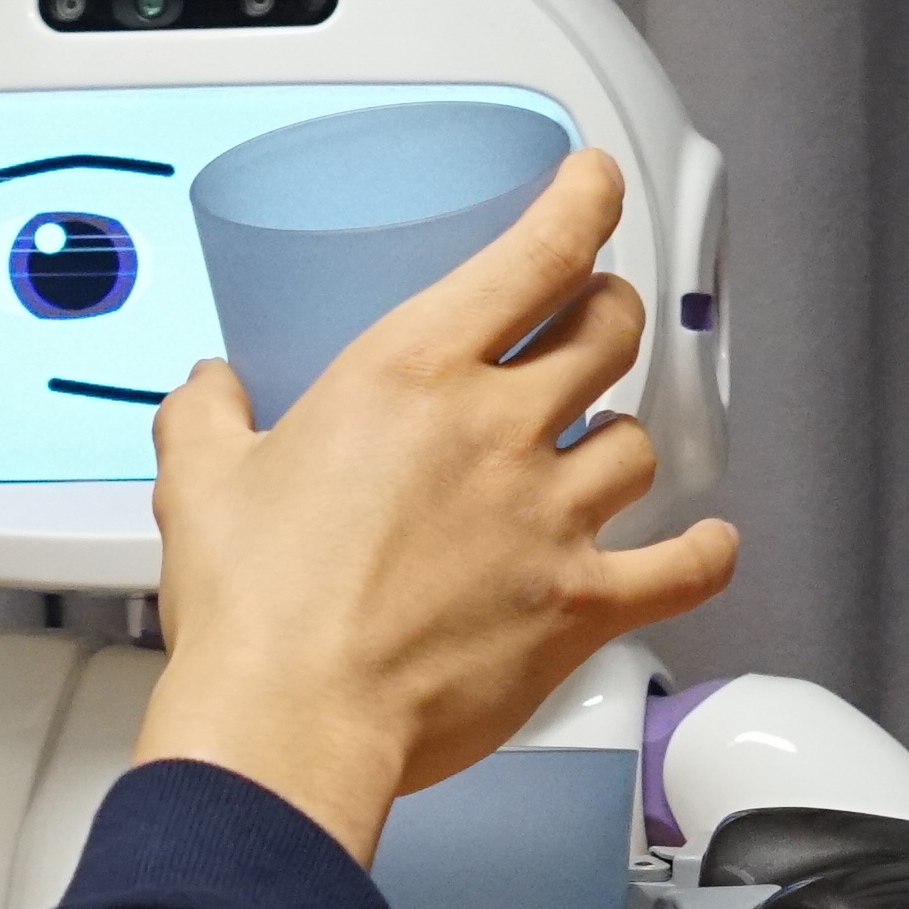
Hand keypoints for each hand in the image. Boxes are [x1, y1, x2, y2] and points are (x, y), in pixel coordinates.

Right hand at [130, 148, 738, 856]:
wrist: (293, 720)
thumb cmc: (254, 608)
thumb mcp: (202, 483)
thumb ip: (209, 417)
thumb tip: (209, 390)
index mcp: (413, 374)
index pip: (539, 252)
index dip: (583, 203)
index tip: (594, 188)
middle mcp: (499, 429)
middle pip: (609, 330)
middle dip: (607, 316)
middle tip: (589, 326)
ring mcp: (551, 516)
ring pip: (638, 444)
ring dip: (620, 442)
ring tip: (596, 457)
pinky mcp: (580, 604)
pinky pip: (683, 565)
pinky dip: (703, 553)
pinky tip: (707, 547)